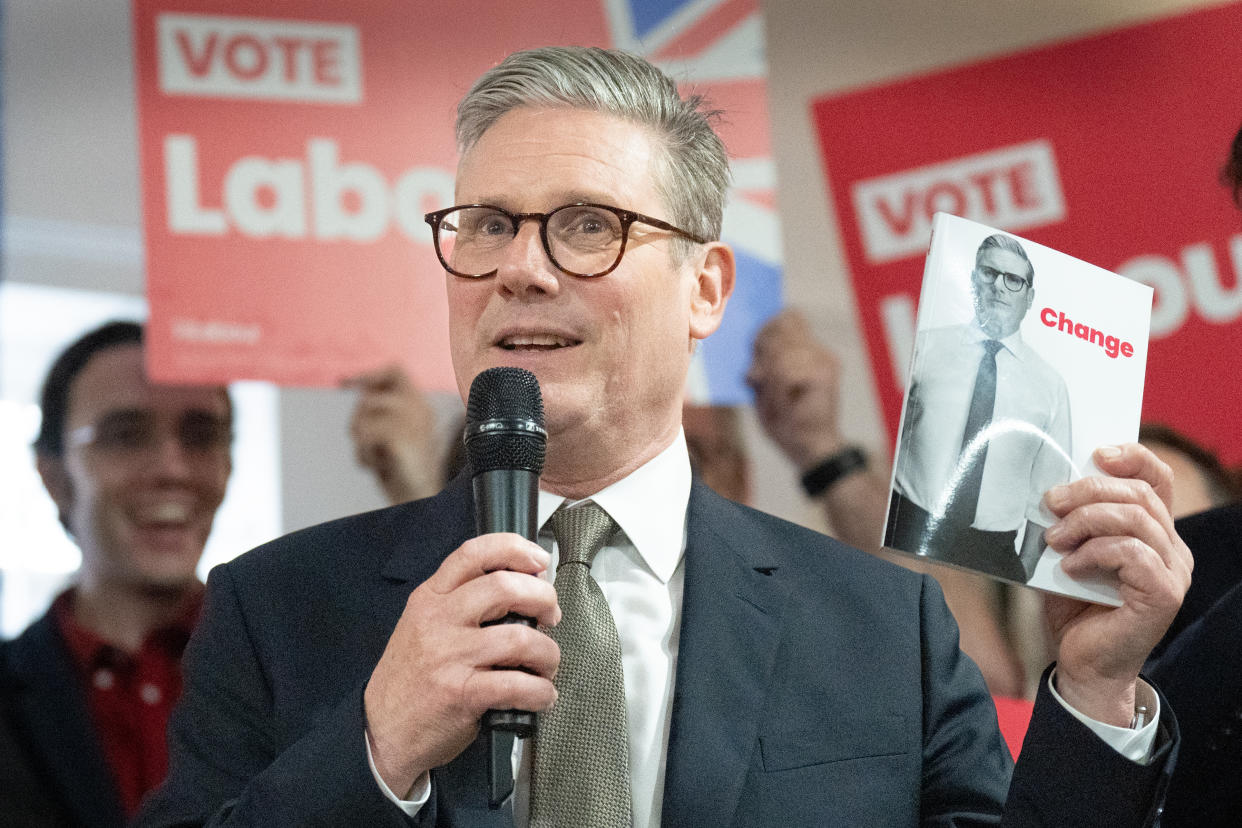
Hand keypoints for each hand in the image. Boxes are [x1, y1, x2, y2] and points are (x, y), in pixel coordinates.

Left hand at [346, 365, 440, 503]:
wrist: (421, 503)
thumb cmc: (404, 472)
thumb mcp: (395, 435)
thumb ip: (382, 411)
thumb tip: (355, 387)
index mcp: (421, 405)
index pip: (395, 370)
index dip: (368, 375)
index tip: (344, 384)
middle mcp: (420, 408)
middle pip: (370, 396)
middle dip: (357, 420)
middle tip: (365, 443)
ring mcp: (413, 421)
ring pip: (365, 414)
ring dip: (361, 440)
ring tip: (376, 458)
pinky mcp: (402, 437)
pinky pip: (366, 434)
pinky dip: (364, 454)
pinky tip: (377, 466)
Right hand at [364, 534, 560, 796]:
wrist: (379, 732)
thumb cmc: (410, 680)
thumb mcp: (423, 626)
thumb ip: (463, 603)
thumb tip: (524, 587)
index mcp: (430, 598)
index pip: (475, 553)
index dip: (516, 549)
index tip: (540, 562)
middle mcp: (438, 620)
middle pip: (505, 587)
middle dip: (544, 599)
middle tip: (551, 617)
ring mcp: (448, 656)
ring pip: (520, 638)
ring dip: (548, 654)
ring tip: (546, 667)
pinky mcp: (461, 693)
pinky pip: (518, 685)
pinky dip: (541, 692)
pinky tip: (541, 696)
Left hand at [746, 309, 844, 468]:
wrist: (808, 448)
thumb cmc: (786, 420)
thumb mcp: (764, 390)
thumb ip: (760, 368)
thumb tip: (751, 361)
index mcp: (807, 351)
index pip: (789, 318)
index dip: (767, 329)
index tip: (754, 349)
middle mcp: (819, 351)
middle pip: (782, 331)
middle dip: (763, 353)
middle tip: (758, 379)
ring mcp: (823, 361)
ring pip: (780, 355)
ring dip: (769, 380)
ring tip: (776, 400)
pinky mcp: (823, 374)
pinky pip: (785, 373)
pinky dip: (778, 391)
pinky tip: (786, 405)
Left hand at [1041, 443, 1191, 724]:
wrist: (1082, 664)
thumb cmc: (1074, 608)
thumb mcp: (1068, 554)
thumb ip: (1071, 522)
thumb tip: (1048, 489)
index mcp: (1154, 532)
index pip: (1157, 479)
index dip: (1132, 457)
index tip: (1096, 454)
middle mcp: (1172, 549)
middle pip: (1140, 494)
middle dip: (1089, 490)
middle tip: (1050, 503)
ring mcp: (1173, 572)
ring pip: (1137, 519)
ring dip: (1087, 521)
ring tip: (1055, 538)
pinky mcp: (1163, 594)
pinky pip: (1132, 553)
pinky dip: (1095, 552)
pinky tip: (1070, 567)